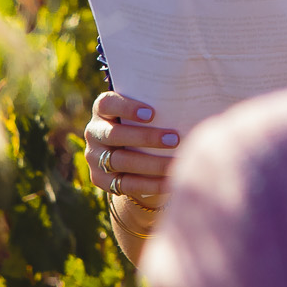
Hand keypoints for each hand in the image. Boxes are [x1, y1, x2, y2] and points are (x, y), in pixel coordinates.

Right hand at [84, 93, 177, 216]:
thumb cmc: (148, 124)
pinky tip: (170, 181)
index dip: (126, 108)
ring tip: (175, 163)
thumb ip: (161, 106)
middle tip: (174, 139)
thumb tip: (193, 102)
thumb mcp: (149, 114)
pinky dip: (149, 184)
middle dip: (146, 138)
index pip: (107, 104)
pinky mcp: (100, 180)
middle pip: (114, 135)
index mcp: (103, 110)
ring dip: (150, 163)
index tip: (152, 114)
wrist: (132, 154)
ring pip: (120, 161)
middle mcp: (94, 132)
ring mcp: (94, 157)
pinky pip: (125, 184)